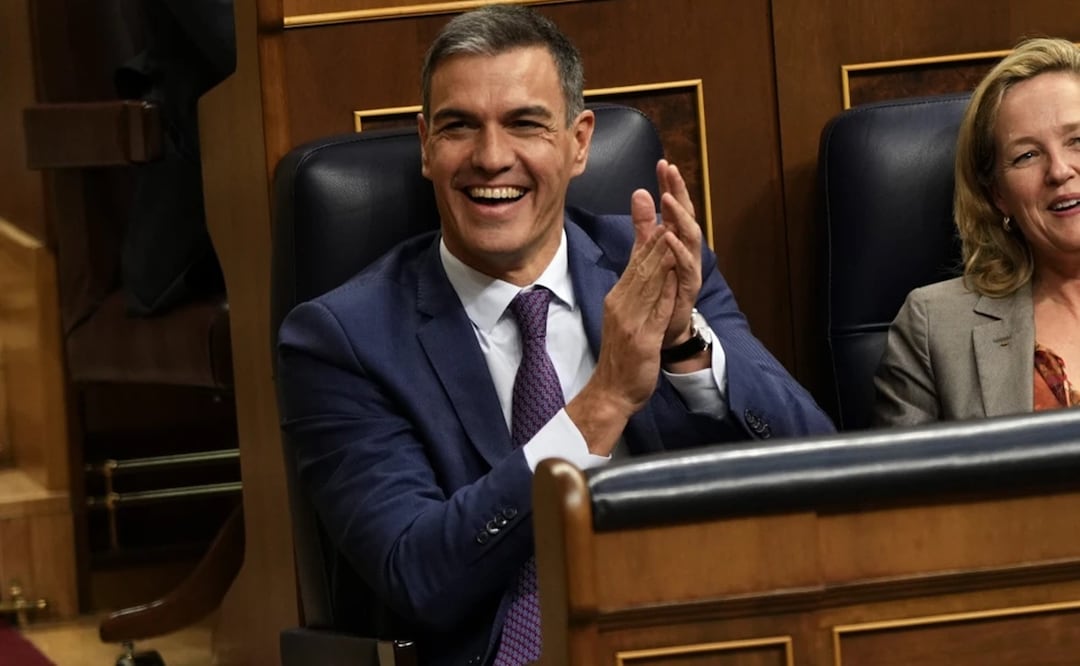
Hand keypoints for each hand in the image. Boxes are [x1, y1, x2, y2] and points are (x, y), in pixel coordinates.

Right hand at [565, 192, 677, 452]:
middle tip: (665, 200)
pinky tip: (676, 273)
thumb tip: (646, 267)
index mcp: (619, 297)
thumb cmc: (622, 357)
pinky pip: (657, 310)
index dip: (648, 230)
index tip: (658, 202)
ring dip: (662, 252)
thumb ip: (636, 292)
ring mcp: (632, 320)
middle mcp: (622, 303)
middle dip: (655, 230)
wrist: (611, 392)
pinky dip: (666, 289)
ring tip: (672, 225)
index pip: (636, 259)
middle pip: (642, 262)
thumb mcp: (627, 318)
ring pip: (649, 281)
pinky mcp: (643, 339)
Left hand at [656, 160, 702, 347]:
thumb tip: (640, 192)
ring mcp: (690, 269)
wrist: (662, 332)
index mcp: (676, 242)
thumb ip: (644, 226)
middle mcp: (687, 252)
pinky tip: (669, 237)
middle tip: (671, 170)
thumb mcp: (647, 253)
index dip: (670, 186)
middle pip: (686, 216)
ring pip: (690, 239)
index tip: (663, 163)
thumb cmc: (659, 292)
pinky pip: (686, 267)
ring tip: (668, 199)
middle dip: (679, 193)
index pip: (674, 208)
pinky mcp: (688, 288)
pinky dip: (679, 252)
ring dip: (680, 218)